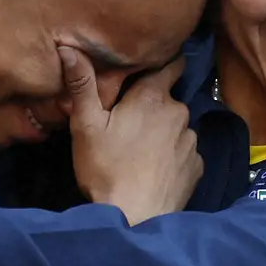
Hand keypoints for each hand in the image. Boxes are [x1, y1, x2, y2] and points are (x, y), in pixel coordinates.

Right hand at [61, 46, 201, 224]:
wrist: (135, 218)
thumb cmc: (106, 169)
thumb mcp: (86, 126)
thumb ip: (81, 85)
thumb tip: (68, 47)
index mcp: (153, 97)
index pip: (171, 64)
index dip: (161, 64)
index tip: (150, 69)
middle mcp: (179, 112)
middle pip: (169, 100)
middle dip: (154, 106)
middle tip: (130, 123)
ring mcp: (192, 141)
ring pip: (177, 127)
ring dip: (164, 133)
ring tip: (141, 152)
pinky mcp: (197, 166)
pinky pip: (185, 153)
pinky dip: (173, 157)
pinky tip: (155, 171)